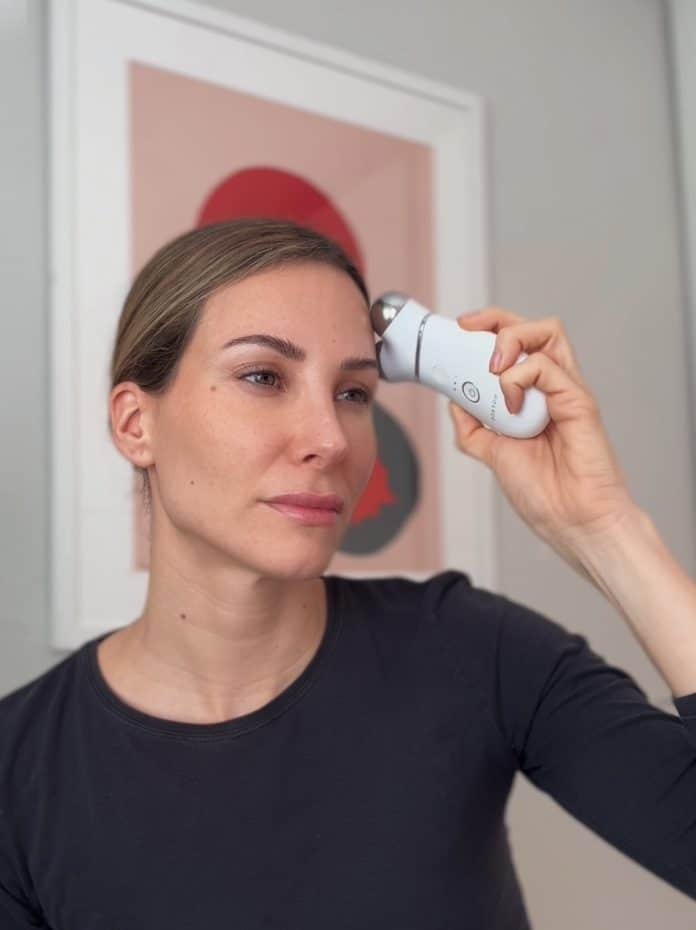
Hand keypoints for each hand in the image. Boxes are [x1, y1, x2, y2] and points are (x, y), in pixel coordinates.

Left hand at [447, 306, 636, 563]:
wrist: (572, 523)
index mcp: (535, 396)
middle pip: (532, 327)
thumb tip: (454, 402)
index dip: (488, 328)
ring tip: (493, 370)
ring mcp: (567, 391)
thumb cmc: (545, 495)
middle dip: (495, 320)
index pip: (516, 343)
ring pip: (546, 333)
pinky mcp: (579, 401)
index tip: (460, 330)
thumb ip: (474, 428)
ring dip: (511, 341)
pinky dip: (519, 377)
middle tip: (469, 332)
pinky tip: (510, 405)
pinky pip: (547, 367)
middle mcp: (553, 388)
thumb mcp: (493, 454)